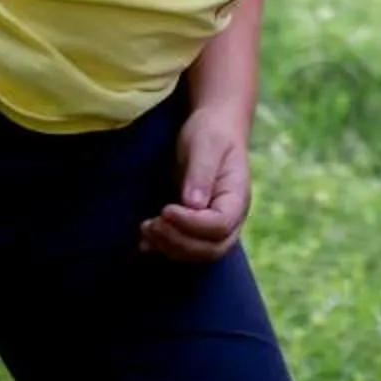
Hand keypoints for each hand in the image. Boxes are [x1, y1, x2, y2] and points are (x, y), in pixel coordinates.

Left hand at [140, 112, 249, 261]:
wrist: (213, 128)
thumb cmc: (211, 133)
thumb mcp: (206, 145)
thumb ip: (201, 174)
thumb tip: (193, 204)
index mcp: (237, 198)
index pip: (220, 226)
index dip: (191, 224)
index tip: (166, 210)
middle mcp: (230, 218)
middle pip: (212, 248)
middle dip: (179, 242)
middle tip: (152, 225)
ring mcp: (214, 225)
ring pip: (197, 252)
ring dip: (169, 246)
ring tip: (145, 229)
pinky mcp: (196, 225)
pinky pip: (184, 247)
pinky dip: (163, 248)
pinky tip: (143, 242)